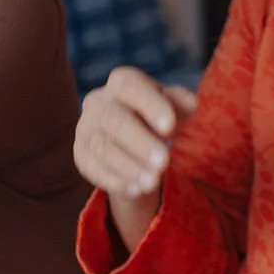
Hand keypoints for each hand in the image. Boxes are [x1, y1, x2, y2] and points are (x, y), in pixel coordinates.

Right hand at [74, 68, 196, 251]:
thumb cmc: (155, 116)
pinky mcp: (81, 155)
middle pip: (114, 119)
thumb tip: (191, 103)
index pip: (130, 86)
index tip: (170, 127)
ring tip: (153, 182)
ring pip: (102, 147)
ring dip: (128, 166)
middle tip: (164, 162)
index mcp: (121, 83)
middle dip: (140, 142)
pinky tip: (136, 190)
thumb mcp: (172, 107)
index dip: (149, 105)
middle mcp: (98, 102)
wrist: (132, 139)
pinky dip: (115, 181)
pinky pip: (93, 168)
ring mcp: (86, 129)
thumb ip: (180, 102)